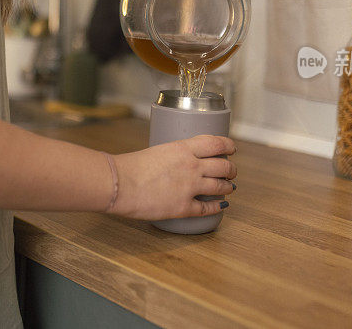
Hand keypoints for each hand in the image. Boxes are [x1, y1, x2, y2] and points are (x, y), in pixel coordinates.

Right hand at [109, 135, 236, 219]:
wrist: (119, 184)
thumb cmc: (130, 167)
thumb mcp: (157, 151)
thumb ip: (173, 156)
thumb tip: (179, 163)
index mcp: (183, 149)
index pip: (216, 144)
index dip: (229, 146)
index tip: (232, 148)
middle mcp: (192, 167)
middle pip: (223, 166)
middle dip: (231, 168)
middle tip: (231, 170)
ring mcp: (190, 187)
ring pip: (221, 186)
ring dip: (228, 186)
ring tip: (229, 187)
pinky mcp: (184, 207)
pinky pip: (208, 208)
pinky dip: (218, 206)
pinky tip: (221, 205)